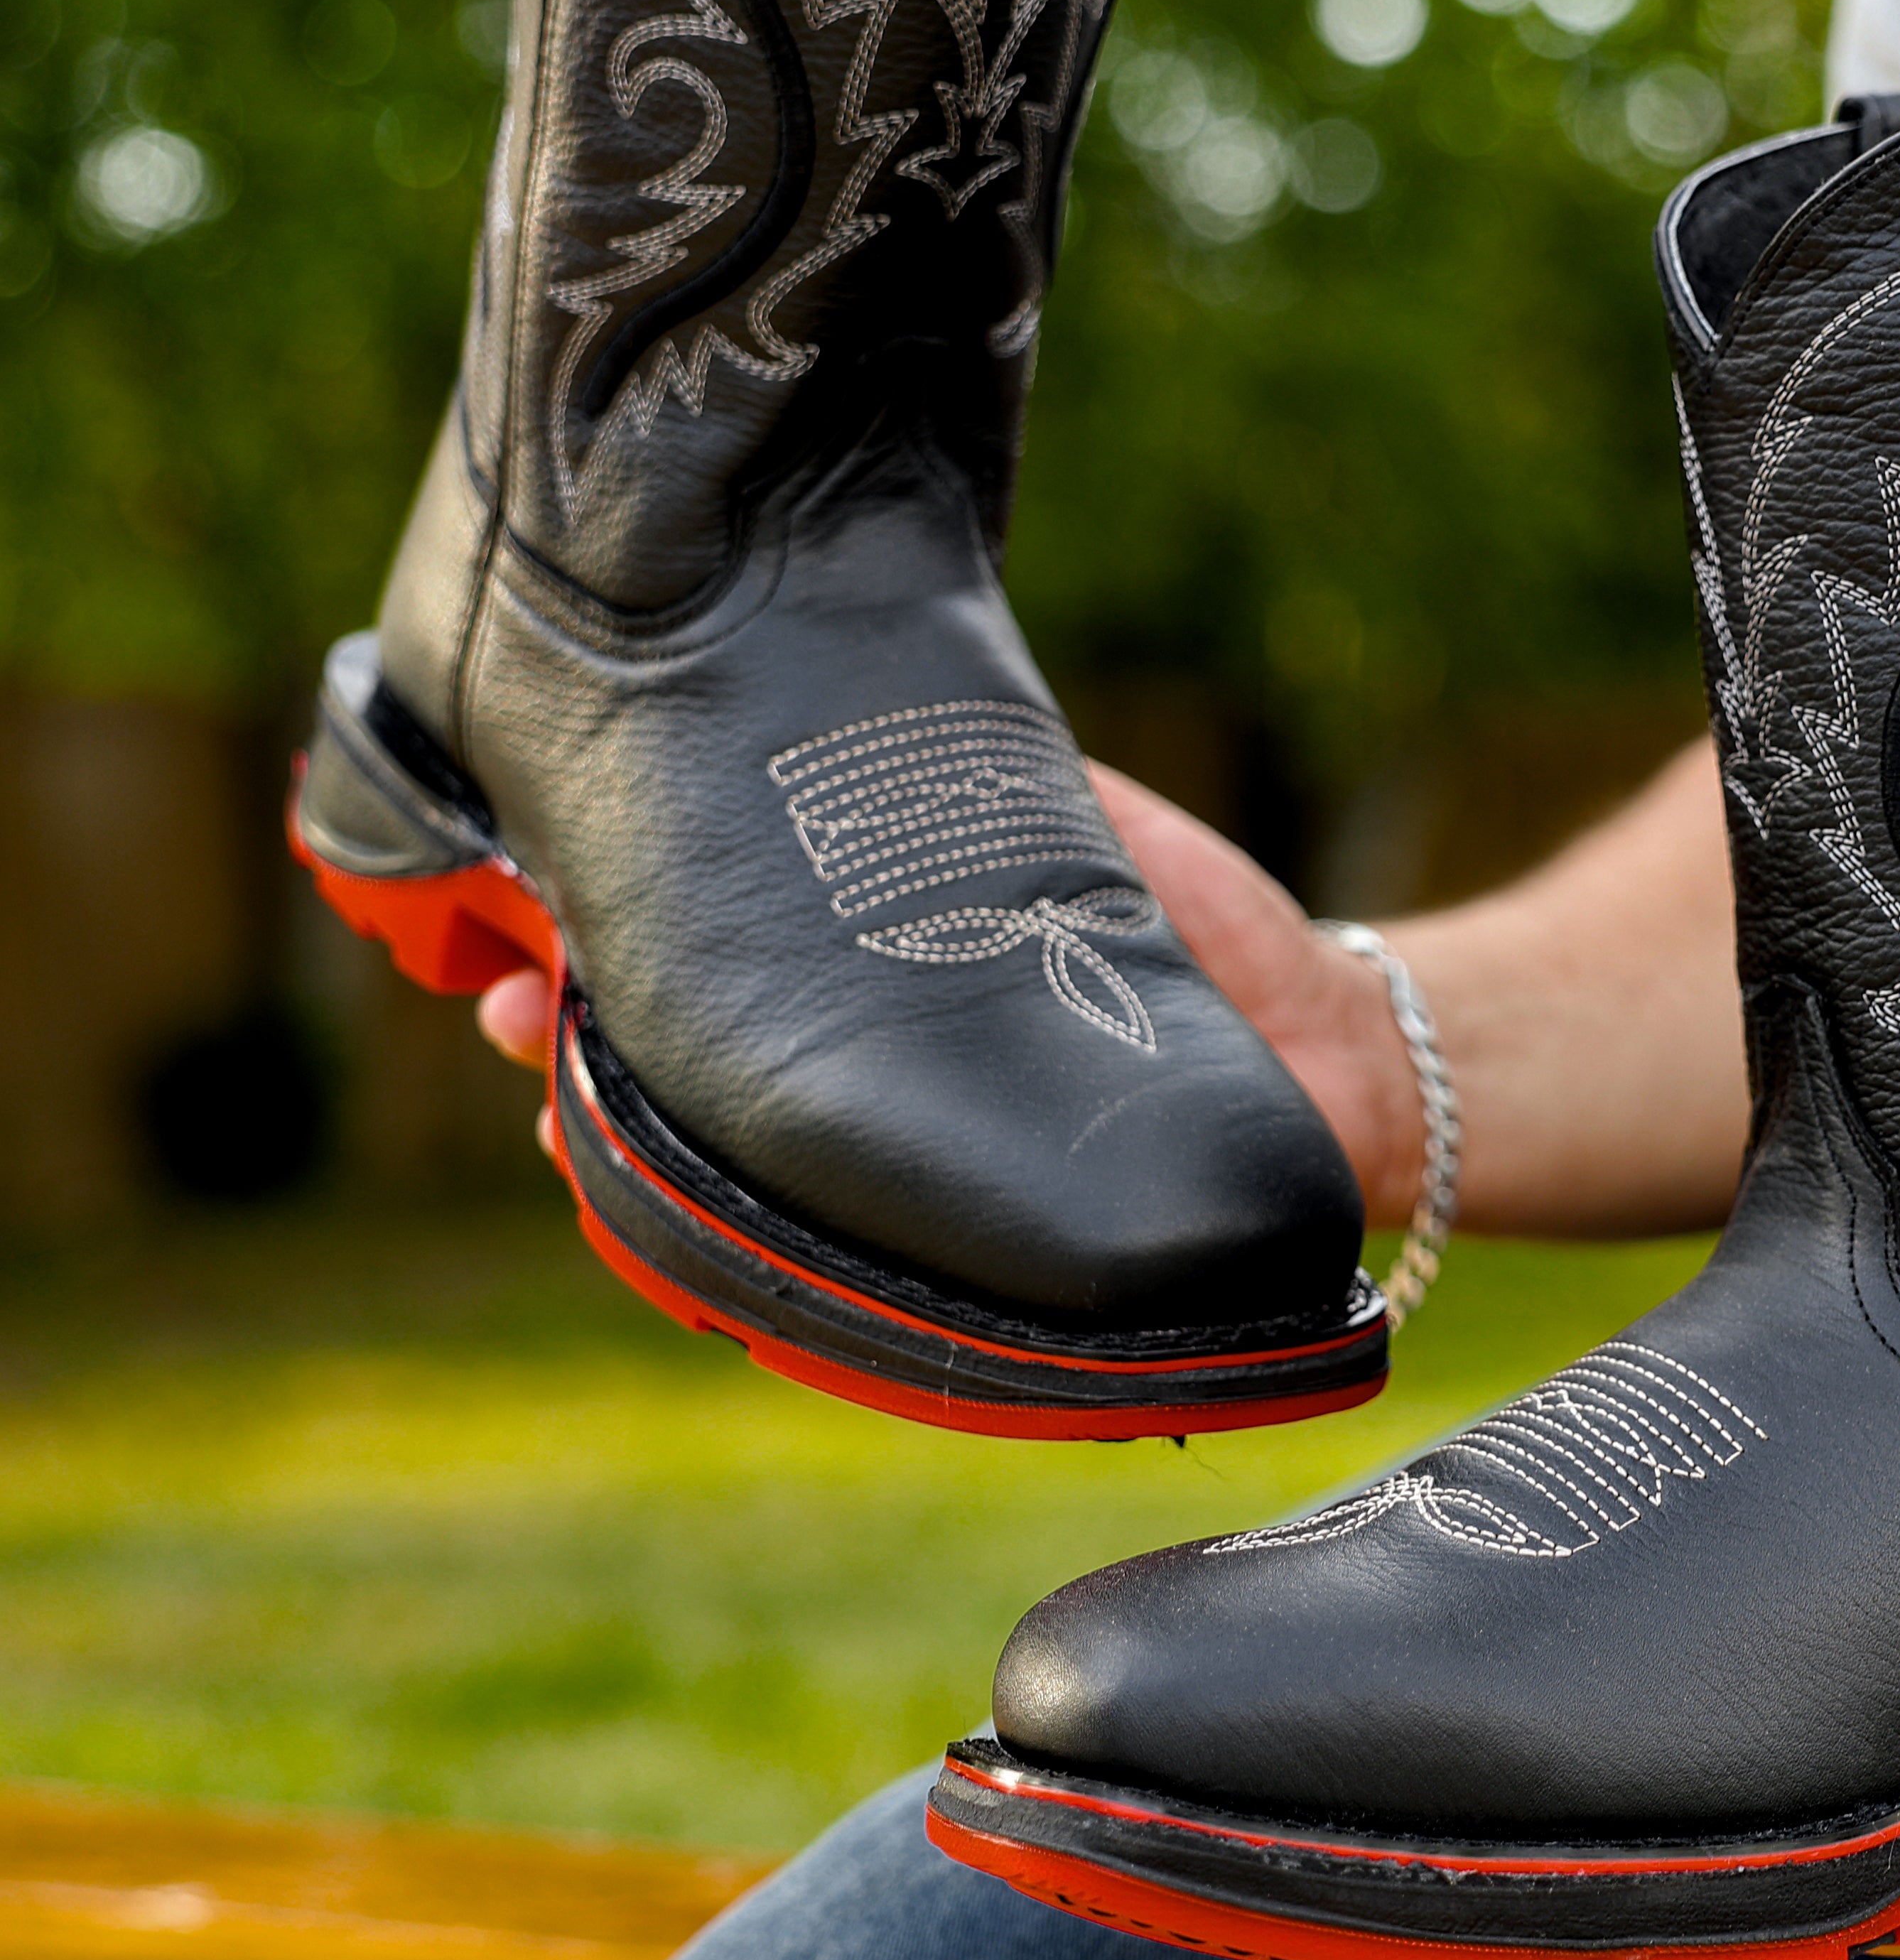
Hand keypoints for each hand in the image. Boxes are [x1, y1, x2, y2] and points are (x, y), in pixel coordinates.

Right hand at [469, 761, 1424, 1213]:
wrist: (1337, 1062)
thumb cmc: (1212, 937)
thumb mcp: (1081, 827)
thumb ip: (978, 785)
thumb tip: (853, 691)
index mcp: (888, 980)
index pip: (718, 968)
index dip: (607, 945)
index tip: (521, 903)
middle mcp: (883, 1088)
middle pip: (690, 1079)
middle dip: (577, 1048)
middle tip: (502, 1005)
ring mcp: (916, 1181)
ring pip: (734, 1183)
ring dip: (634, 1152)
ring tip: (553, 1112)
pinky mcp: (968, 1256)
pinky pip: (838, 1268)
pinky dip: (755, 1253)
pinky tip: (685, 1237)